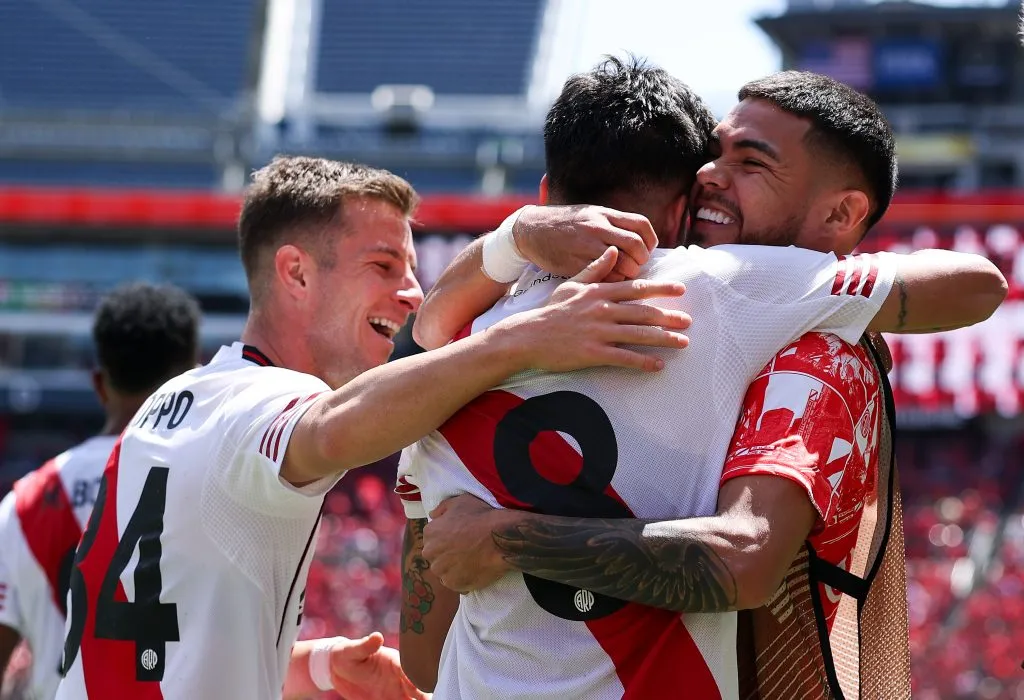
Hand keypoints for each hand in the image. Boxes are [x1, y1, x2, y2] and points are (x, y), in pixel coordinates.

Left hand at [329, 633, 428, 699]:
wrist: (340, 669)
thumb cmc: (347, 654)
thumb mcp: (352, 650)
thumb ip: (365, 646)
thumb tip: (377, 636)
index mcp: (394, 662)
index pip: (408, 669)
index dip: (415, 677)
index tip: (422, 684)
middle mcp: (399, 678)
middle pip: (416, 687)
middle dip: (424, 693)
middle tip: (432, 699)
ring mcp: (395, 691)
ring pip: (411, 699)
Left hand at [424, 495, 518, 592]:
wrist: (500, 537)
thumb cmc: (481, 516)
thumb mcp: (460, 501)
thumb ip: (442, 508)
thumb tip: (432, 515)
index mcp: (430, 532)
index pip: (431, 539)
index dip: (445, 539)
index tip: (458, 538)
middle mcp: (431, 552)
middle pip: (435, 556)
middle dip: (446, 555)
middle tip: (464, 551)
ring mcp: (441, 570)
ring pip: (443, 571)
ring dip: (453, 568)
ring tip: (471, 561)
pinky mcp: (454, 584)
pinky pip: (455, 583)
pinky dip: (462, 579)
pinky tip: (475, 570)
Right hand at [496, 247, 690, 372]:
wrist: (527, 335)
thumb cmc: (550, 310)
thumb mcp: (571, 284)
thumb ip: (595, 268)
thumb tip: (613, 251)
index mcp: (599, 292)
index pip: (637, 288)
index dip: (661, 288)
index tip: (680, 290)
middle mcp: (602, 310)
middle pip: (643, 312)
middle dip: (669, 317)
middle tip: (688, 320)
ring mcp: (598, 332)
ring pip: (638, 335)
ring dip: (664, 339)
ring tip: (683, 342)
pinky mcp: (593, 353)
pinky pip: (624, 357)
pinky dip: (643, 361)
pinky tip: (658, 365)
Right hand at [513, 205, 657, 281]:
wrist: (531, 230)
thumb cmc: (563, 224)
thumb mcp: (589, 215)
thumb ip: (612, 224)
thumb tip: (638, 238)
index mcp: (603, 214)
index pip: (641, 224)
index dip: (650, 240)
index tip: (647, 250)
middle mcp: (598, 227)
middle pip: (636, 245)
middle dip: (641, 259)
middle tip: (636, 267)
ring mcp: (587, 246)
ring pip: (624, 263)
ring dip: (630, 273)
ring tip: (625, 276)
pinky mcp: (577, 263)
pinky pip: (605, 276)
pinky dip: (613, 282)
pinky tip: (610, 282)